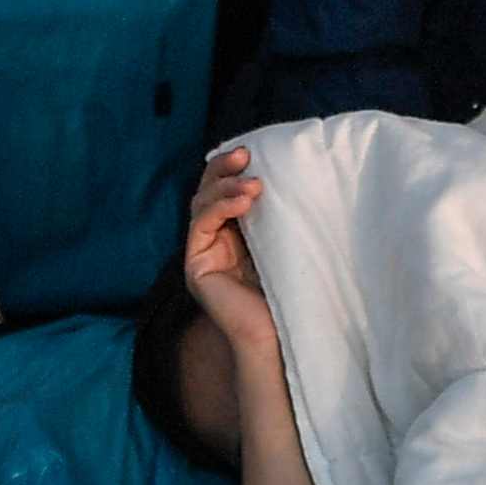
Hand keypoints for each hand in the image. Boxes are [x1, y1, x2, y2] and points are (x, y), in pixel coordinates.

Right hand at [183, 142, 281, 361]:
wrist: (279, 333)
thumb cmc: (290, 290)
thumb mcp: (285, 240)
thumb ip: (277, 212)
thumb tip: (287, 172)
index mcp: (233, 231)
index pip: (224, 188)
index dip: (232, 167)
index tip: (254, 151)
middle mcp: (213, 239)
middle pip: (207, 190)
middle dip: (223, 168)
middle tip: (245, 155)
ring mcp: (201, 252)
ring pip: (201, 203)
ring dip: (225, 187)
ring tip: (253, 184)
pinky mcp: (195, 266)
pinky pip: (200, 226)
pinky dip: (219, 208)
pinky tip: (243, 201)